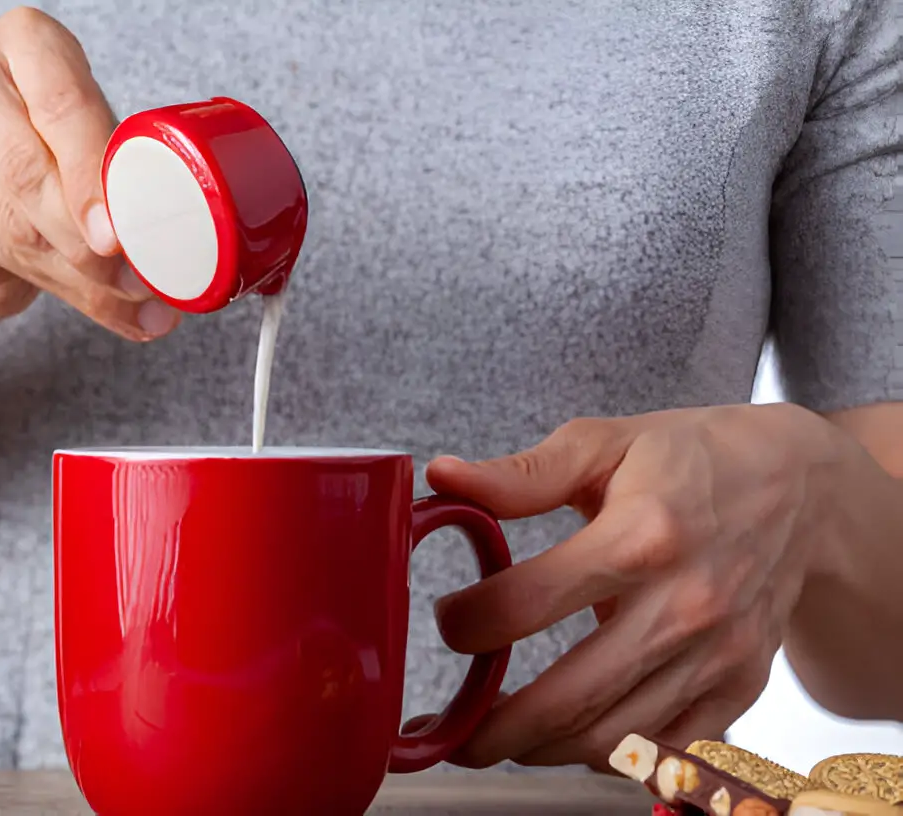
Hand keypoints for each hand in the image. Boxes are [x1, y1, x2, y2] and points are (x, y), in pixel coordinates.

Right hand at [0, 7, 178, 338]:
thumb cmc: (60, 158)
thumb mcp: (99, 153)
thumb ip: (123, 197)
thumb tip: (165, 288)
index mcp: (29, 40)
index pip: (62, 106)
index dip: (90, 177)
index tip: (115, 236)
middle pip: (27, 168)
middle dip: (81, 237)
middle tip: (123, 276)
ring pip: (10, 217)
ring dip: (68, 267)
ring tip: (111, 288)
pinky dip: (39, 277)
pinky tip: (69, 284)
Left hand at [424, 403, 869, 770]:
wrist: (802, 488)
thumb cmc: (692, 459)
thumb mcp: (605, 443)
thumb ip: (522, 474)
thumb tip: (442, 477)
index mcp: (641, 534)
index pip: (527, 602)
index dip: (468, 622)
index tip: (448, 622)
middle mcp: (684, 604)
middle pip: (570, 696)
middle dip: (495, 727)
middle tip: (451, 728)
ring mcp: (717, 654)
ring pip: (614, 736)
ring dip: (542, 750)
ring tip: (499, 738)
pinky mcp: (740, 686)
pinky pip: (666, 749)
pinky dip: (609, 756)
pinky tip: (568, 739)